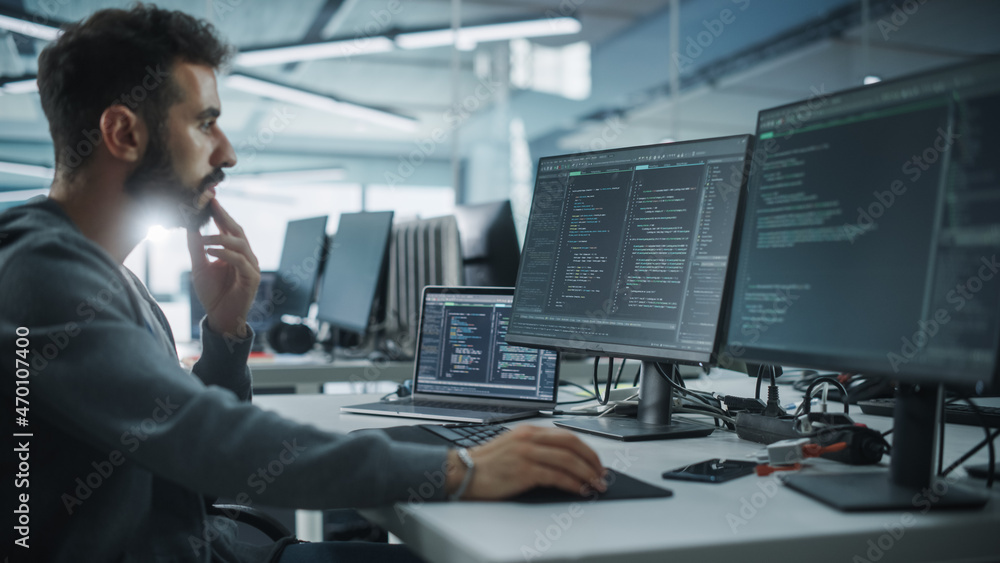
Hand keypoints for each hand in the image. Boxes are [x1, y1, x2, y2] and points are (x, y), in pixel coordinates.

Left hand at [187, 199, 260, 337]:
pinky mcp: (252, 279)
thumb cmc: (213, 293)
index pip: (228, 227)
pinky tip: (210, 253)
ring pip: (240, 244)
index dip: (220, 212)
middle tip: (210, 204)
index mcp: (235, 251)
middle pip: (237, 230)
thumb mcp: (199, 266)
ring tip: (203, 240)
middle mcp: (246, 256)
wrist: (220, 318)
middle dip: (224, 216)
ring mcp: (251, 267)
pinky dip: (225, 255)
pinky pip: (240, 262)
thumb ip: (196, 247)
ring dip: (220, 239)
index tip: (209, 197)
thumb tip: (190, 225)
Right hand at [446, 426, 606, 499]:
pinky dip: (573, 484)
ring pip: (568, 460)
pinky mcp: (524, 471)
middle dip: (591, 459)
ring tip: (595, 484)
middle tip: (601, 473)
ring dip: (587, 474)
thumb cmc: (486, 464)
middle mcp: (529, 438)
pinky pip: (557, 476)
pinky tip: (579, 490)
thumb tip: (563, 460)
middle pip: (571, 443)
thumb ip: (535, 447)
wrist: (463, 472)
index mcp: (528, 430)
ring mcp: (527, 453)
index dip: (586, 449)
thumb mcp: (512, 445)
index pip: (566, 434)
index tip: (595, 461)